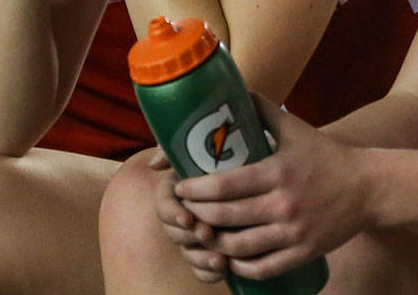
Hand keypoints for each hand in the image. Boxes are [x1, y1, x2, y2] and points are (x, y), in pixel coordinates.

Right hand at [149, 150, 227, 282]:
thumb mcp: (209, 145)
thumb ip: (181, 147)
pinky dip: (210, 273)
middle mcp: (184, 214)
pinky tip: (224, 269)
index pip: (164, 205)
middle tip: (207, 234)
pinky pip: (203, 270)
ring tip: (219, 258)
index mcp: (178, 191)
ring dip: (200, 258)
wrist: (260, 173)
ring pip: (188, 253)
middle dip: (188, 236)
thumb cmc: (232, 154)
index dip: (172, 214)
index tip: (188, 217)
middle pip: (174, 232)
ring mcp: (197, 235)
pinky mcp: (212, 252)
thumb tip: (157, 163)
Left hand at [169, 96, 369, 280]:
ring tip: (202, 233)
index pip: (225, 185)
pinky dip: (240, 267)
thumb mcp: (295, 128)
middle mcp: (283, 204)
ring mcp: (294, 232)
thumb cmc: (327, 156)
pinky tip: (228, 259)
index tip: (180, 186)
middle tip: (183, 210)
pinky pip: (264, 268)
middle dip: (197, 215)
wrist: (369, 187)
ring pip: (240, 247)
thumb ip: (262, 110)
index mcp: (277, 172)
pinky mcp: (304, 252)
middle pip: (226, 217)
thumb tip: (233, 89)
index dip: (196, 189)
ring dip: (214, 243)